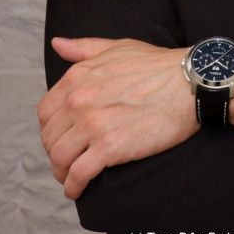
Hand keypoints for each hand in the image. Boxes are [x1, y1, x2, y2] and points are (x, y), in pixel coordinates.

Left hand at [37, 37, 198, 199]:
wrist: (187, 83)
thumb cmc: (156, 65)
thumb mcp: (117, 47)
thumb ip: (84, 48)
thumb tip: (57, 44)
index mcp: (78, 77)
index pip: (46, 111)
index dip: (51, 127)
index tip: (62, 136)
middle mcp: (79, 100)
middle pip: (50, 137)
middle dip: (55, 151)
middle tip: (68, 159)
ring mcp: (93, 124)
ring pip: (59, 158)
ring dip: (62, 171)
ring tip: (71, 177)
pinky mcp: (110, 147)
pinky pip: (78, 174)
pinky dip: (74, 186)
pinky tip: (78, 190)